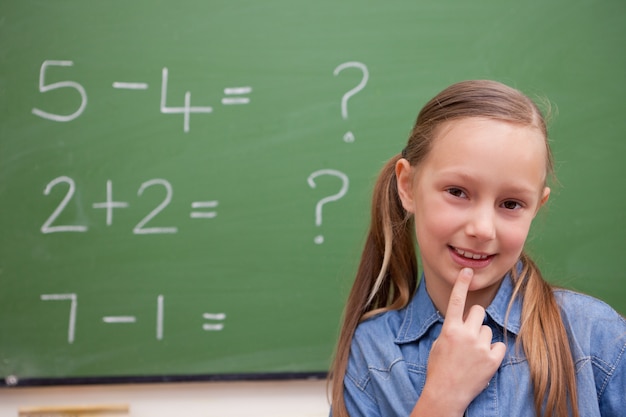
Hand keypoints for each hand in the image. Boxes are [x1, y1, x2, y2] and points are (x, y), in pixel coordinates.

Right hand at [410, 268, 505, 416]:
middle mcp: (466, 334)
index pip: (456, 300)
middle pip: (478, 311)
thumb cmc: (439, 369)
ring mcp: (480, 346)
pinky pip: (498, 346)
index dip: (462, 284)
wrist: (446, 393)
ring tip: (473, 355)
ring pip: (488, 330)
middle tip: (469, 334)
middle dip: (475, 319)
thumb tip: (461, 323)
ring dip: (482, 339)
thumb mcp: (439, 345)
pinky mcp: (492, 359)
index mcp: (450, 329)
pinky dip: (493, 352)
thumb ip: (451, 330)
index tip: (467, 271)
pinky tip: (483, 361)